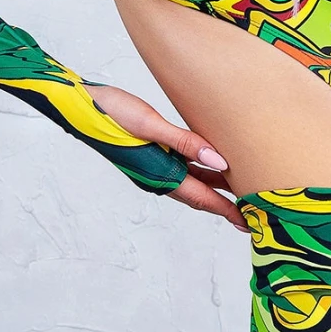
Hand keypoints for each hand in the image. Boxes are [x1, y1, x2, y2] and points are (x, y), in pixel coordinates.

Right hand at [86, 82, 247, 230]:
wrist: (78, 108)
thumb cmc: (111, 114)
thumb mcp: (150, 125)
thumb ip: (186, 143)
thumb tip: (220, 162)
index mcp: (160, 174)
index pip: (203, 198)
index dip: (227, 211)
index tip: (248, 223)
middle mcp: (158, 176)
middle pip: (201, 195)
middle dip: (226, 205)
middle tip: (252, 213)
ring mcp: (153, 168)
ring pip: (193, 181)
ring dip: (215, 188)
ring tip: (240, 191)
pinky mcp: (149, 156)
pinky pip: (183, 168)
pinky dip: (201, 170)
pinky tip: (212, 164)